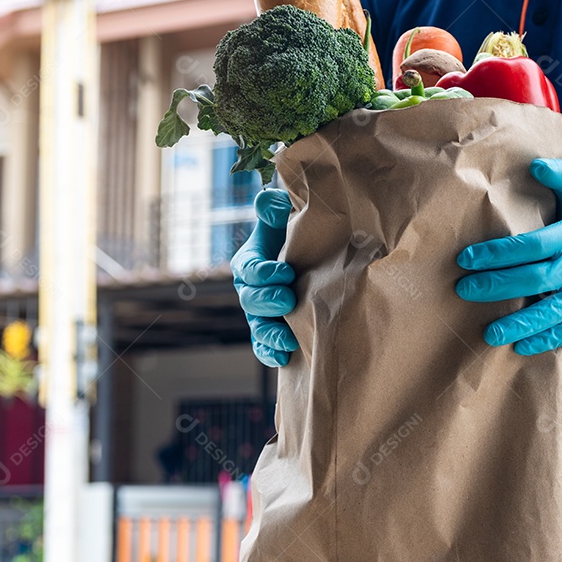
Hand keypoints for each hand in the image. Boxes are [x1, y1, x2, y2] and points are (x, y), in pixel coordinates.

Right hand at [231, 189, 298, 366]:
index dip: (264, 272)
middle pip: (250, 300)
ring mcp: (260, 314)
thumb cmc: (295, 233)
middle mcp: (250, 290)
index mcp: (250, 262)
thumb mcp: (285, 216)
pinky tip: (285, 359)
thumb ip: (275, 208)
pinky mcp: (272, 332)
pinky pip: (265, 347)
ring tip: (287, 340)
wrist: (313, 257)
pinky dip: (271, 354)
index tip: (285, 271)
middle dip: (267, 302)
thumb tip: (270, 202)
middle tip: (288, 300)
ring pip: (258, 328)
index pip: (249, 268)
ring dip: (270, 335)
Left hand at [455, 159, 561, 354]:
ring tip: (489, 332)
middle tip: (465, 290)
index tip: (466, 259)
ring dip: (519, 324)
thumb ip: (560, 175)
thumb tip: (535, 165)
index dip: (497, 254)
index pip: (531, 246)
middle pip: (536, 280)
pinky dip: (544, 340)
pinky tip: (519, 346)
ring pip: (552, 312)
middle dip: (498, 287)